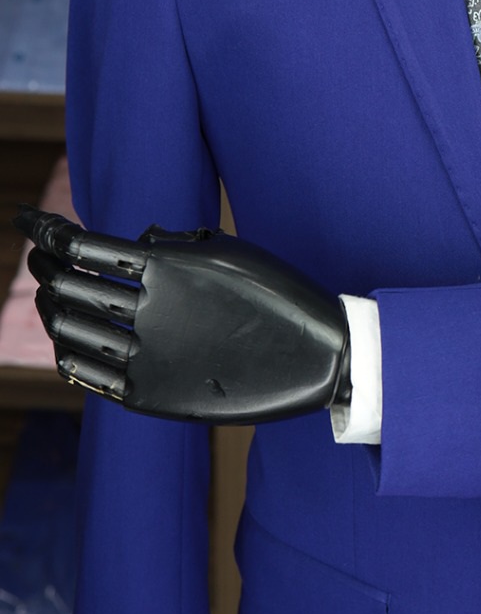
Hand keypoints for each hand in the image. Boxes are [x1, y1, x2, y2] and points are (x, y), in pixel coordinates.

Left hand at [14, 207, 350, 424]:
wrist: (317, 356)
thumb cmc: (278, 293)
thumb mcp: (231, 251)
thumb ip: (174, 244)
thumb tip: (130, 244)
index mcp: (168, 267)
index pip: (81, 244)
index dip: (44, 229)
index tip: (27, 218)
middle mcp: (150, 310)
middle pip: (65, 284)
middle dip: (42, 264)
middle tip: (38, 256)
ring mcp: (147, 356)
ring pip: (68, 328)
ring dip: (51, 307)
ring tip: (51, 294)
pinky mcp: (150, 395)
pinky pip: (86, 373)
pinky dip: (66, 352)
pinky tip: (66, 340)